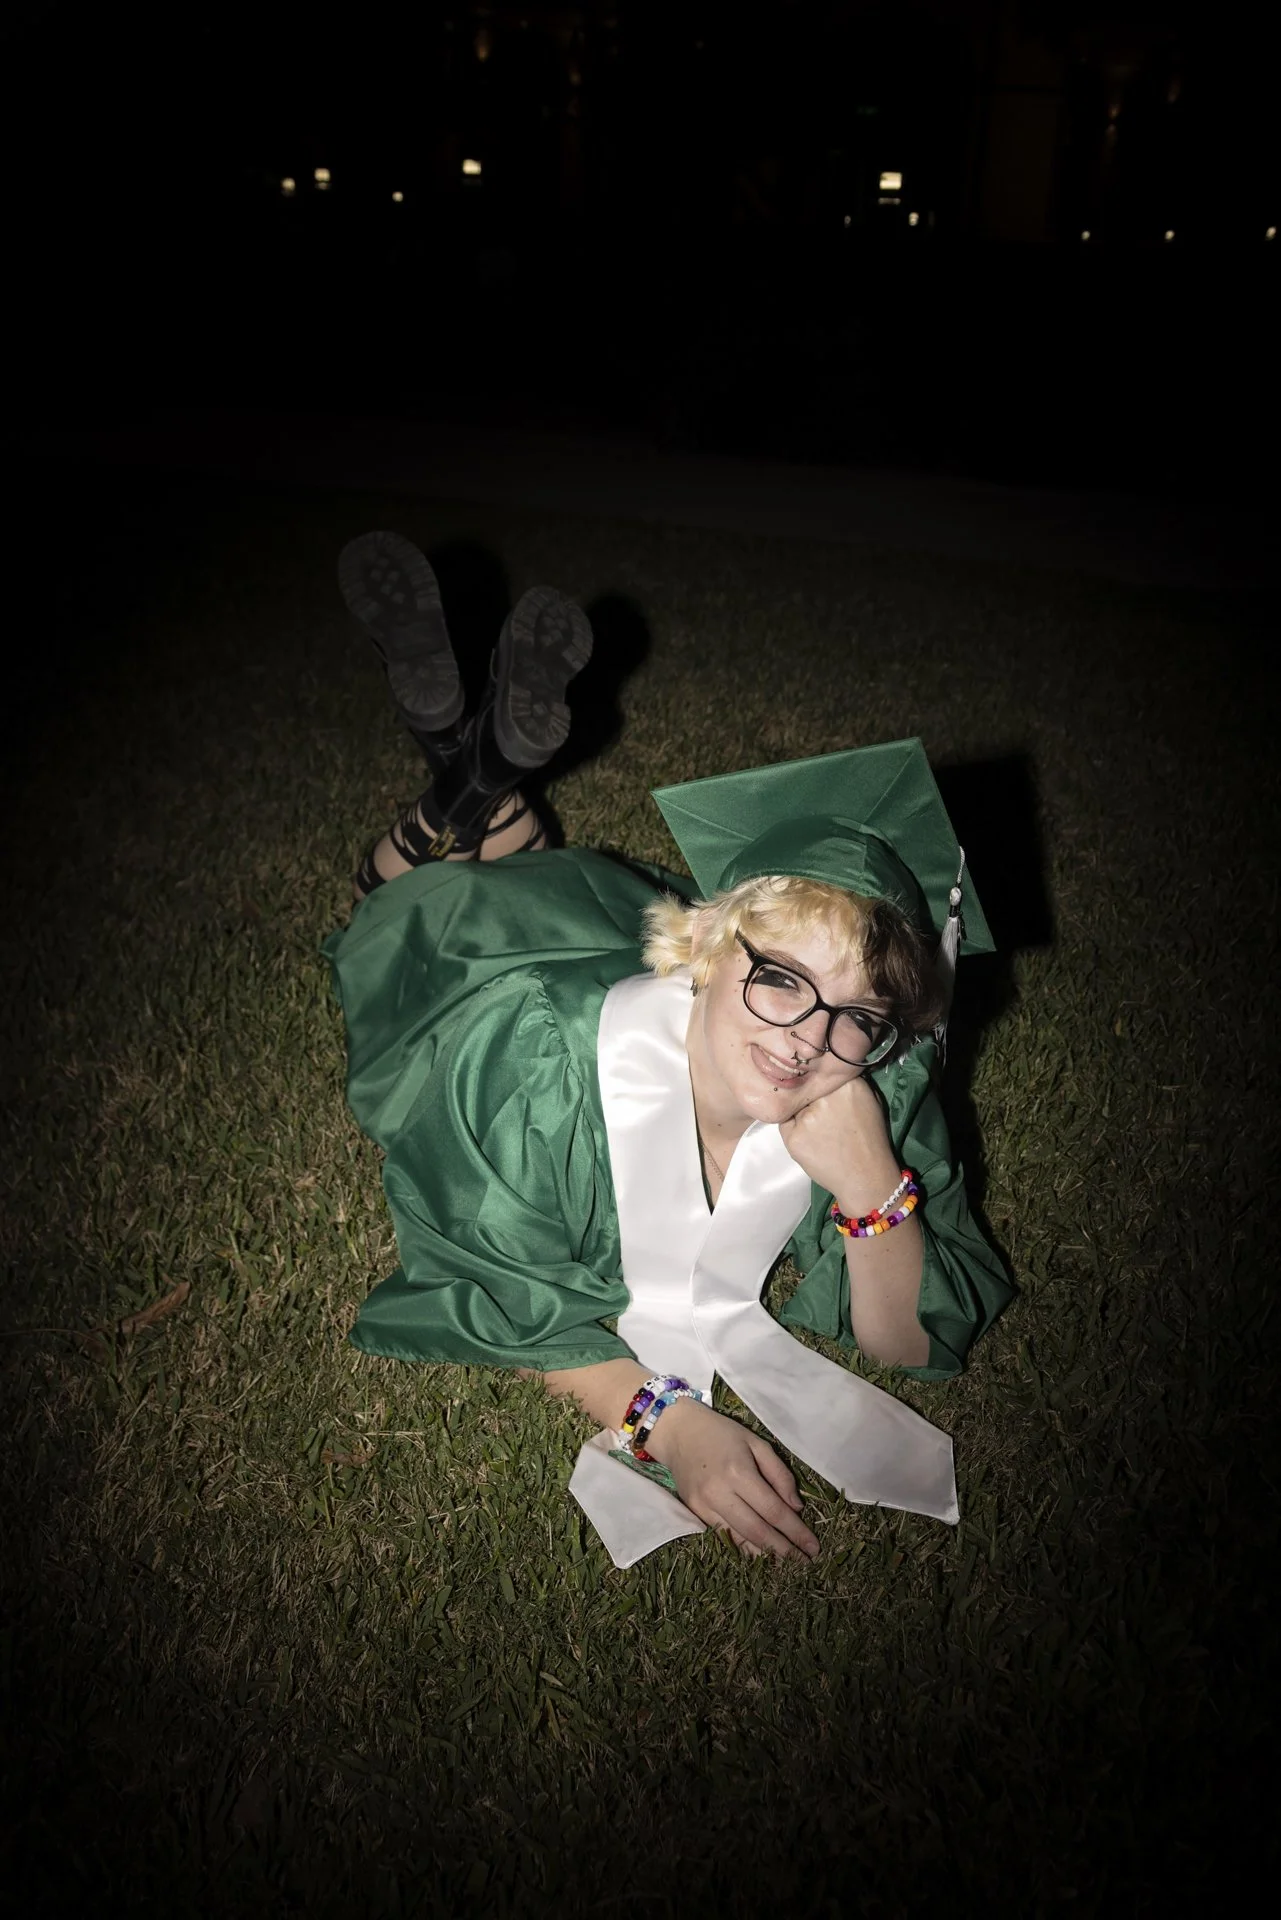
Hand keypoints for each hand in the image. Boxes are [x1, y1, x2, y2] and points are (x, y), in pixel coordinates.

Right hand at [645, 1399, 818, 1559]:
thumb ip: (779, 1474)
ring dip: (765, 1555)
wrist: (678, 1431)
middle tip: (805, 1563)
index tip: (813, 1546)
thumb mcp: (757, 1443)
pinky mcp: (695, 1512)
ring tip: (787, 1565)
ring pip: (739, 1539)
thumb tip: (796, 1507)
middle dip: (784, 1550)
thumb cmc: (722, 1433)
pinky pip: (724, 1536)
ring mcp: (704, 1506)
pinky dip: (744, 1548)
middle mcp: (720, 1493)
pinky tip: (760, 1555)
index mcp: (739, 1472)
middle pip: (757, 1531)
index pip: (773, 1511)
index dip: (795, 1532)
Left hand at [778, 1072, 896, 1203]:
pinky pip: (785, 1124)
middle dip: (810, 1097)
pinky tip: (812, 1142)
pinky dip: (794, 1131)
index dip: (820, 1083)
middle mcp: (825, 1096)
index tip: (824, 1094)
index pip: (821, 1073)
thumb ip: (847, 1083)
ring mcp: (807, 1117)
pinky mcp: (793, 1137)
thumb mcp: (869, 1099)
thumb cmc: (870, 1138)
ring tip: (820, 1132)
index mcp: (847, 1083)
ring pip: (793, 1105)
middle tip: (822, 1116)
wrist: (866, 1177)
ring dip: (801, 1114)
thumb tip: (826, 1072)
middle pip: (805, 1087)